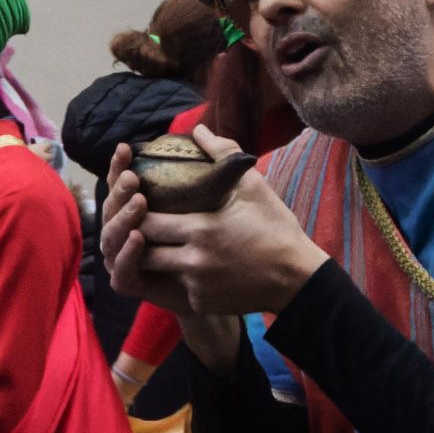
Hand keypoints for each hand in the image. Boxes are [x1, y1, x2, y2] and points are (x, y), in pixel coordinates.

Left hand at [102, 128, 325, 323]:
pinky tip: (185, 264)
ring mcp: (196, 286)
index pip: (146, 221)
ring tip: (156, 242)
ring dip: (152, 257)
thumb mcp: (253, 186)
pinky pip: (176, 288)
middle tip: (140, 222)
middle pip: (143, 249)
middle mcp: (193, 260)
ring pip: (155, 271)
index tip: (138, 201)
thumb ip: (222, 154)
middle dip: (136, 236)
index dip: (137, 211)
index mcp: (201, 229)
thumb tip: (198, 129)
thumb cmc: (275, 228)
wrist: (296, 278)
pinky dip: (177, 276)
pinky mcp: (201, 303)